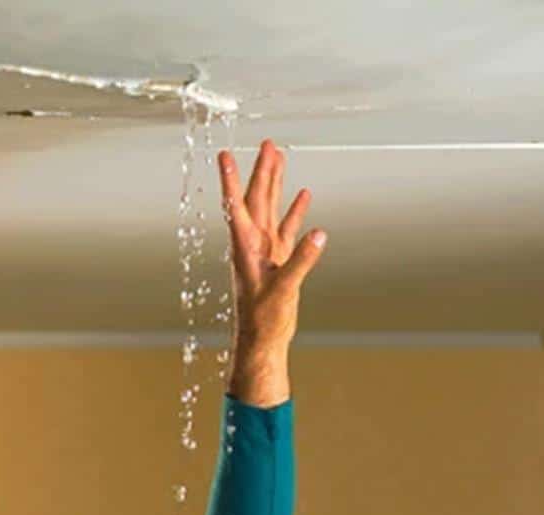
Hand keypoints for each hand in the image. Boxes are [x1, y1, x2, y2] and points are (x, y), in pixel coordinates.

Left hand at [218, 139, 326, 407]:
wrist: (263, 341)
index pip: (236, 205)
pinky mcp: (279, 261)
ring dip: (276, 183)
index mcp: (245, 247)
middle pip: (257, 198)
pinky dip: (295, 212)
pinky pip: (287, 229)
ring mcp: (266, 251)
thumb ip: (300, 261)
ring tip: (279, 157)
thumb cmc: (264, 320)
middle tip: (267, 143)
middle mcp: (253, 244)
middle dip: (261, 170)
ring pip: (271, 208)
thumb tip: (319, 233)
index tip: (224, 154)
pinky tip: (303, 196)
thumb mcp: (283, 290)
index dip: (230, 178)